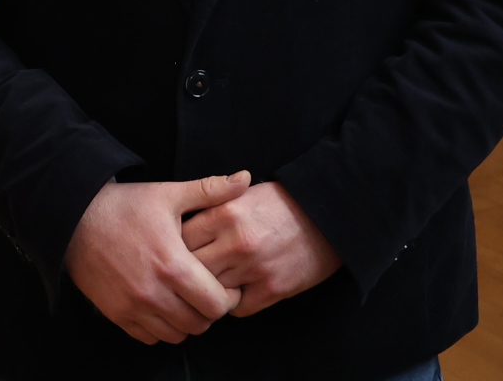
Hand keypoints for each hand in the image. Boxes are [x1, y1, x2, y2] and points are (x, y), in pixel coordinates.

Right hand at [67, 173, 250, 343]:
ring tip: (185, 299)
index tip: (224, 283)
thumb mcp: (169, 194)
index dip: (227, 296)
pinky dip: (160, 327)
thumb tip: (245, 178)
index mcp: (173, 265)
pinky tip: (162, 305)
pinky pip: (148, 338)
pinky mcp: (116, 314)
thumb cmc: (125, 206)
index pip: (216, 305)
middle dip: (208, 310)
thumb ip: (210, 190)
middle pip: (199, 324)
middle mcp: (154, 293)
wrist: (75, 219)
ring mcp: (133, 307)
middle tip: (206, 291)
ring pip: (175, 335)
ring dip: (185, 321)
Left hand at [180, 180, 341, 316]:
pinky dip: (234, 304)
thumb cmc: (282, 203)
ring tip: (210, 286)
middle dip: (185, 274)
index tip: (174, 252)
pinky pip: (237, 308)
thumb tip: (180, 228)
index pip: (180, 238)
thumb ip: (212, 209)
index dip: (174, 247)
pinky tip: (238, 291)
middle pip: (190, 269)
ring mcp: (254, 268)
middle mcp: (236, 241)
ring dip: (209, 291)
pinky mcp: (272, 289)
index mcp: (226, 212)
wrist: (328, 216)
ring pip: (211, 292)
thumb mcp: (243, 195)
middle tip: (186, 275)